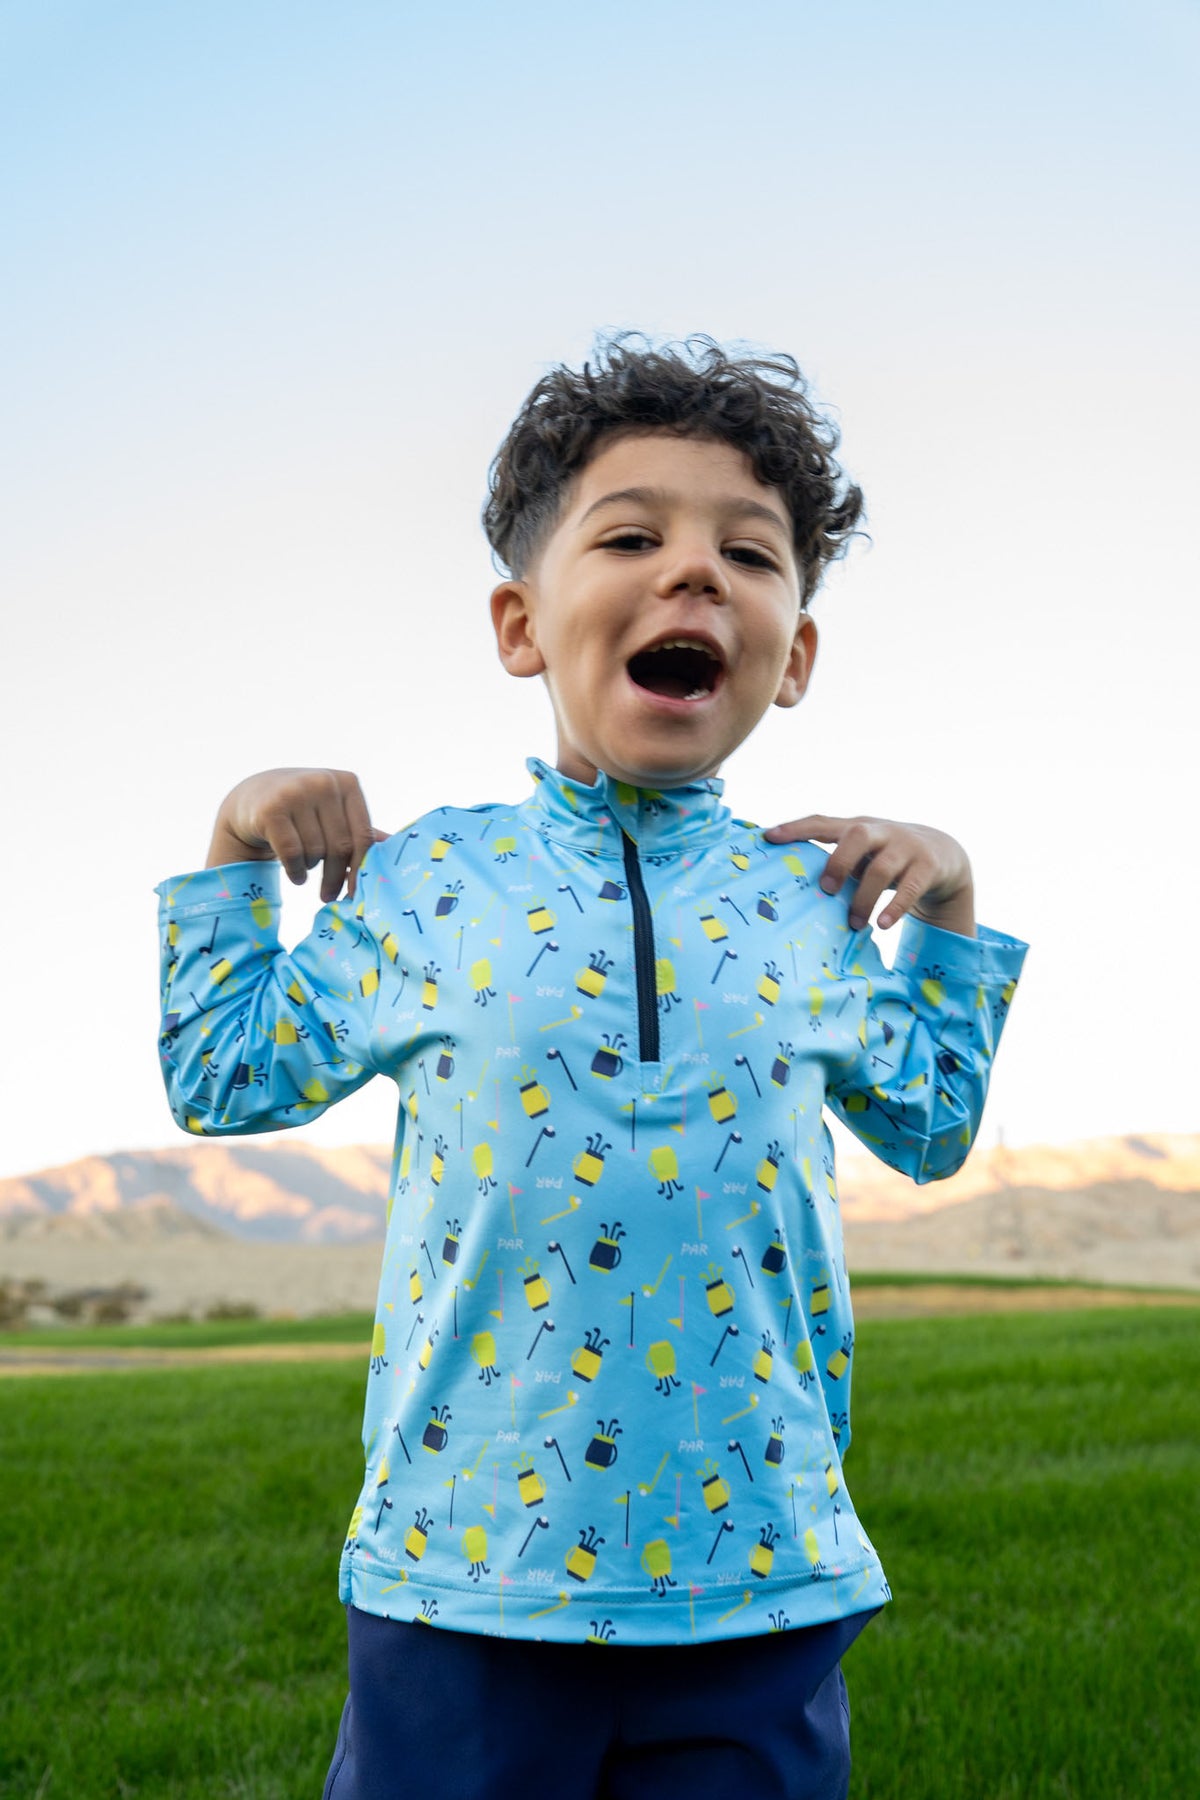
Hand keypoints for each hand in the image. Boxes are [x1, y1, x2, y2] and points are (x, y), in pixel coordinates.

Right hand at [206, 768, 388, 902]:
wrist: (250, 799)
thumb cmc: (302, 811)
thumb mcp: (333, 813)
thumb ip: (360, 829)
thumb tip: (397, 848)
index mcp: (347, 783)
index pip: (362, 835)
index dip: (361, 869)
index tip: (356, 893)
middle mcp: (323, 782)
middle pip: (340, 847)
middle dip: (336, 878)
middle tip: (329, 896)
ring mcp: (295, 792)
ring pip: (315, 852)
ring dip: (311, 870)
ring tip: (305, 870)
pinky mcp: (271, 809)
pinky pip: (292, 854)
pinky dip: (295, 872)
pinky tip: (295, 875)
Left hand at [763, 813, 974, 936]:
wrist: (944, 854)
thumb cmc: (886, 858)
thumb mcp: (862, 855)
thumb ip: (836, 863)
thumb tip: (794, 891)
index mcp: (857, 827)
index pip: (822, 822)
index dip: (796, 828)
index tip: (768, 837)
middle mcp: (881, 831)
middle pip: (856, 836)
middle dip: (838, 862)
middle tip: (826, 890)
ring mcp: (907, 846)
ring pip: (882, 868)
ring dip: (865, 898)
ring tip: (856, 924)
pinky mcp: (929, 866)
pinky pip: (911, 887)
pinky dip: (896, 907)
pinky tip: (883, 924)